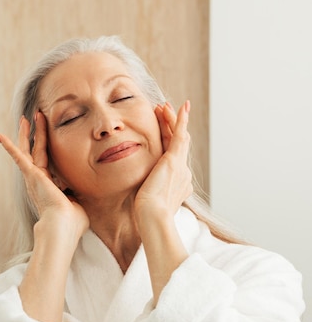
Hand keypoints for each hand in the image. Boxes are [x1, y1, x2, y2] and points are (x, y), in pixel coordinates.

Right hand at [0, 112, 88, 237]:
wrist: (62, 227)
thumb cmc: (72, 222)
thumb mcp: (78, 203)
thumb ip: (77, 194)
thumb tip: (81, 192)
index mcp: (48, 186)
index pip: (47, 163)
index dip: (46, 149)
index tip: (46, 139)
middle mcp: (37, 180)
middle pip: (35, 151)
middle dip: (35, 134)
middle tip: (35, 118)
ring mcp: (33, 177)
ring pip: (28, 149)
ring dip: (27, 133)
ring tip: (25, 118)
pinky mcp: (31, 175)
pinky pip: (18, 157)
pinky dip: (9, 146)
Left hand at [134, 101, 192, 223]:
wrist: (152, 216)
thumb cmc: (145, 213)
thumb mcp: (146, 200)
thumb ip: (146, 193)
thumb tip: (139, 197)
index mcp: (177, 181)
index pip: (173, 155)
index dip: (167, 140)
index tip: (160, 129)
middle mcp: (183, 172)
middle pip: (178, 143)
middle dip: (170, 126)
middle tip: (162, 111)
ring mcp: (180, 165)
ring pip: (179, 136)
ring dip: (172, 120)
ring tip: (164, 106)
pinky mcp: (174, 160)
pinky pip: (180, 135)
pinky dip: (181, 120)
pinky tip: (182, 107)